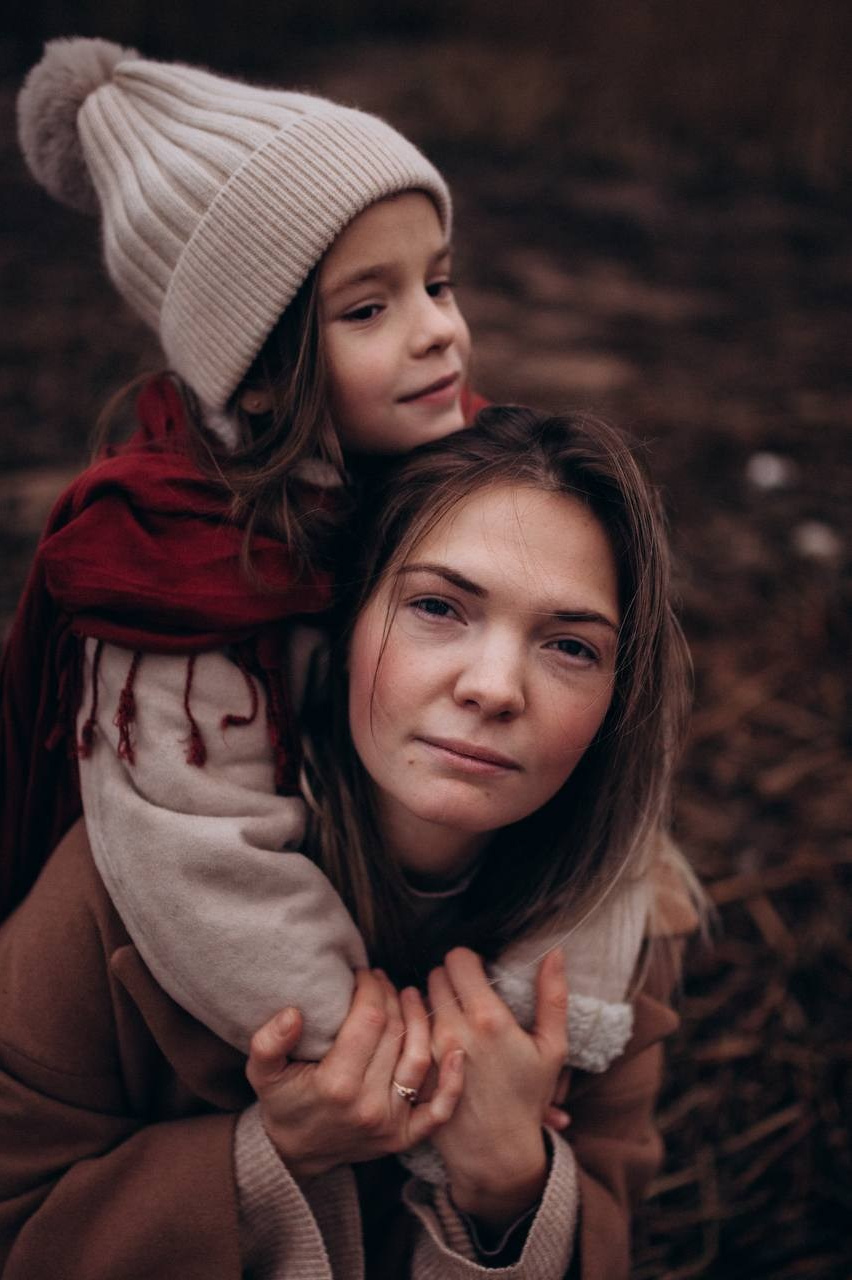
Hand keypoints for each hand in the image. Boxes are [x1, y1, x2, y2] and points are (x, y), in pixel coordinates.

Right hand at [246, 969, 464, 1178]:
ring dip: (421, 1020)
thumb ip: (268, 1042)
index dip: (371, 988)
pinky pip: (439, 1109)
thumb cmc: (282, 1104)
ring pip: (419, 1058)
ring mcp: (391, 1123)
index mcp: (336, 1085)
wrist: (294, 1155)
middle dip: (391, 997)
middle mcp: (369, 1104)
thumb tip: (293, 1013)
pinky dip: (452, 1081)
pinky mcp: (405, 1136)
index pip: (369, 1019)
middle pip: (396, 1032)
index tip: (364, 974)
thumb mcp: (261, 1073)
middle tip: (382, 980)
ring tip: (409, 995)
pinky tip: (455, 1050)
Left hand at [427, 947, 567, 1230]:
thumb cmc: (527, 1097)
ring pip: (417, 1000)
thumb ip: (553, 995)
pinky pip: (407, 1031)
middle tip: (464, 996)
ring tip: (449, 1016)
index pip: (457, 959)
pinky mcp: (414, 1068)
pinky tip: (433, 1039)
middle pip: (435, 975)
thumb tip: (555, 951)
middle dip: (449, 979)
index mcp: (488, 1018)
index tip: (477, 974)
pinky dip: (416, 1028)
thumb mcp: (552, 1048)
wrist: (496, 1151)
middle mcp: (454, 1030)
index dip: (468, 961)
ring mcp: (429, 1051)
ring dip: (430, 1002)